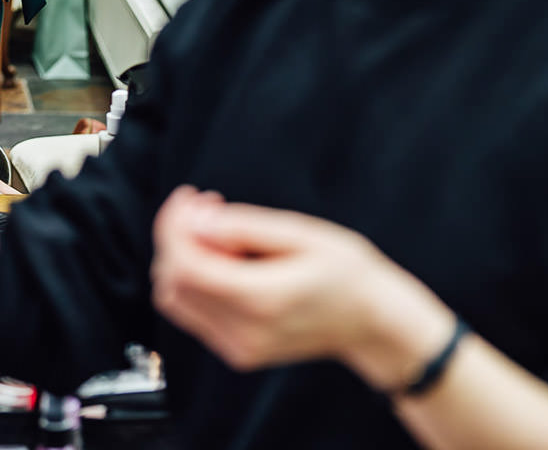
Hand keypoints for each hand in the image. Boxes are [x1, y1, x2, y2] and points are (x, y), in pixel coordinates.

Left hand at [150, 186, 446, 381]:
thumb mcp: (302, 234)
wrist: (375, 322)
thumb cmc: (348, 273)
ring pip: (175, 299)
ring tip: (216, 228)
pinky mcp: (239, 352)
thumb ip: (244, 227)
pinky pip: (193, 313)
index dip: (175, 224)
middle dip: (177, 235)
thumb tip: (194, 221)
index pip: (185, 264)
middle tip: (207, 204)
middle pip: (172, 280)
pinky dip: (194, 280)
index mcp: (260, 300)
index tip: (190, 195)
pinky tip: (223, 257)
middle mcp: (244, 331)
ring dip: (181, 257)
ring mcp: (239, 347)